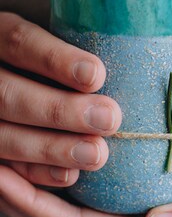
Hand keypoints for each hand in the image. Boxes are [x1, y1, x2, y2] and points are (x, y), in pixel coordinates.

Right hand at [0, 12, 121, 185]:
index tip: (96, 75)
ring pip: (3, 138)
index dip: (55, 60)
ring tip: (97, 154)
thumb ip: (64, 48)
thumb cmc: (42, 62)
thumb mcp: (46, 40)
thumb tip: (115, 59)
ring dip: (51, 149)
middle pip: (9, 95)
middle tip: (109, 119)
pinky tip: (68, 176)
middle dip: (61, 111)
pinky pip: (2, 172)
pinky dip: (33, 177)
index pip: (18, 42)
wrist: (17, 83)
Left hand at [1, 123, 171, 216]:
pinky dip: (74, 141)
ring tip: (15, 131)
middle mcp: (135, 205)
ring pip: (79, 177)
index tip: (7, 180)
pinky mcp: (143, 155)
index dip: (43, 209)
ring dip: (44, 159)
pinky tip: (61, 119)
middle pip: (70, 202)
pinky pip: (99, 153)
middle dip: (27, 183)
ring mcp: (137, 180)